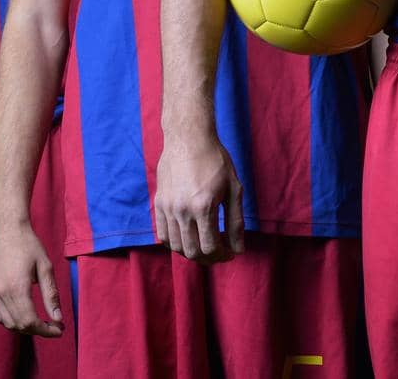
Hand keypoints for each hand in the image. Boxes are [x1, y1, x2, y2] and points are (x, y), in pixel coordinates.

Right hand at [0, 222, 63, 336]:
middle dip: (38, 330)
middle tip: (54, 326)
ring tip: (41, 322)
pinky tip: (24, 315)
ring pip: (7, 323)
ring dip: (24, 327)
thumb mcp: (46, 267)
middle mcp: (0, 294)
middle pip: (18, 325)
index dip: (46, 330)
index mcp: (16, 288)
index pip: (30, 321)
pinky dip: (11, 321)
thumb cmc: (29, 244)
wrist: (6, 229)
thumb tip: (58, 317)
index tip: (59, 329)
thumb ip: (52, 295)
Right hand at [154, 132, 243, 262]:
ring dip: (192, 253)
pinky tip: (189, 238)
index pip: (210, 247)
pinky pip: (163, 235)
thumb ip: (235, 222)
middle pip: (192, 252)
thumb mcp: (234, 189)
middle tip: (220, 252)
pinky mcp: (158, 204)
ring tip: (206, 247)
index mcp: (203, 206)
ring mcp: (167, 208)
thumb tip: (238, 249)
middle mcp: (182, 210)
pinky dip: (176, 244)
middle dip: (209, 258)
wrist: (188, 139)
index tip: (230, 252)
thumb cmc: (216, 161)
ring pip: (176, 247)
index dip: (223, 255)